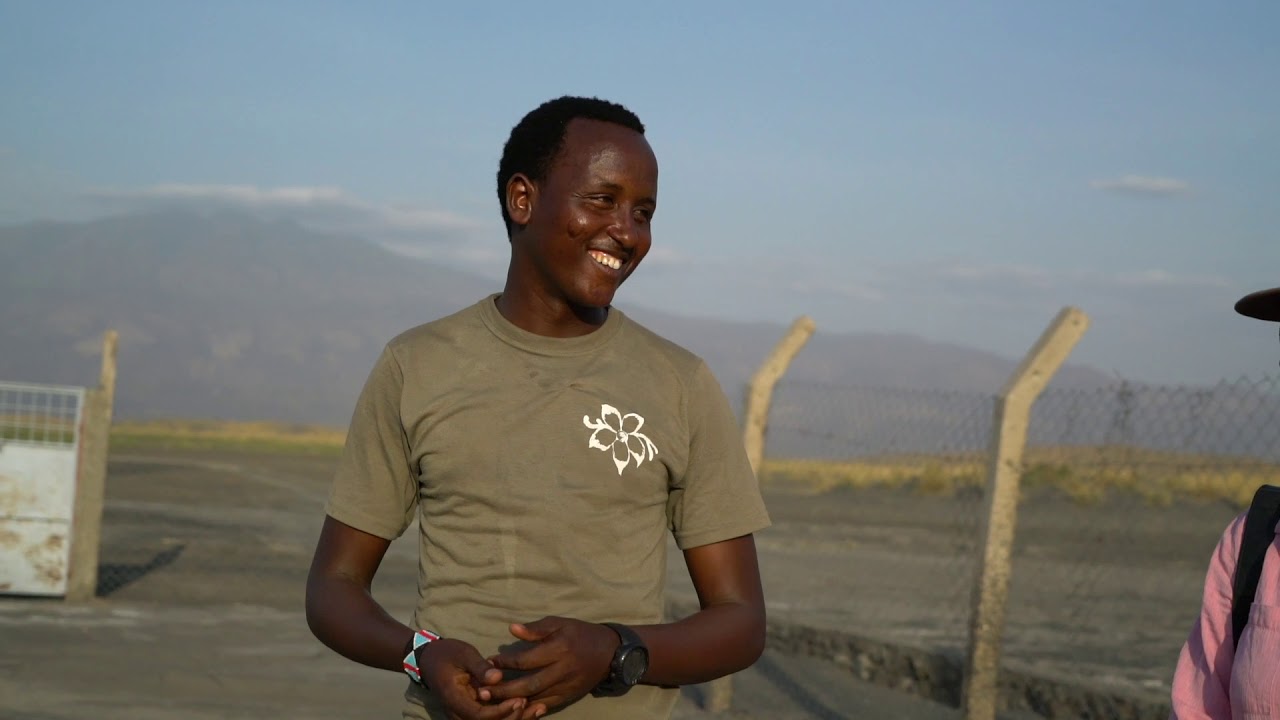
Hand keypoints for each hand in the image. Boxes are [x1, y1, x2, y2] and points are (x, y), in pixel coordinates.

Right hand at [418, 638, 527, 719]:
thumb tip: (498, 677)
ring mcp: (464, 714)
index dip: (500, 711)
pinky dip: (508, 716)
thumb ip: (480, 667)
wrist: (430, 659)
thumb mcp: (464, 654)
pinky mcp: (471, 712)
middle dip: (511, 719)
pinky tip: (528, 709)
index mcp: (454, 699)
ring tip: (537, 709)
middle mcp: (457, 713)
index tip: (519, 699)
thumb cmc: (447, 653)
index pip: (479, 715)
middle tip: (531, 704)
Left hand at [485, 617, 619, 717]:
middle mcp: (562, 670)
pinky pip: (545, 706)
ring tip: (492, 701)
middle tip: (483, 690)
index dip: (506, 662)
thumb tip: (511, 629)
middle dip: (503, 689)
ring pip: (535, 699)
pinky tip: (513, 708)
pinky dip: (528, 709)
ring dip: (512, 701)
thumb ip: (536, 628)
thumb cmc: (581, 633)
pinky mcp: (568, 697)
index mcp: (559, 649)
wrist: (610, 653)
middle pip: (528, 684)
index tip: (489, 661)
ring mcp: (566, 686)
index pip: (526, 660)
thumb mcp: (560, 623)